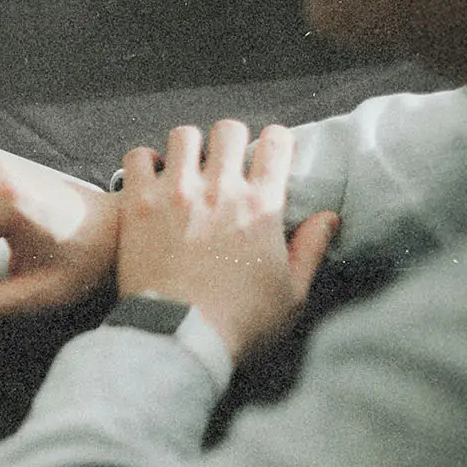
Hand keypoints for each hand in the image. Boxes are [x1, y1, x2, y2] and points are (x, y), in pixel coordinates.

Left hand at [116, 121, 338, 359]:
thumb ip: (311, 249)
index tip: (270, 153)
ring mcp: (176, 192)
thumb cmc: (239, 324)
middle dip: (231, 140)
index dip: (276, 141)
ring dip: (189, 147)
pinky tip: (151, 178)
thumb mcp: (292, 294)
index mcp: (262, 206)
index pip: (277, 143)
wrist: (178, 337)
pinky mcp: (138, 203)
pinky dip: (145, 161)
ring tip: (187, 166)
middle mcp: (220, 189)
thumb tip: (328, 218)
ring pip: (184, 134)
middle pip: (229, 130)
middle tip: (226, 161)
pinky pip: (138, 157)